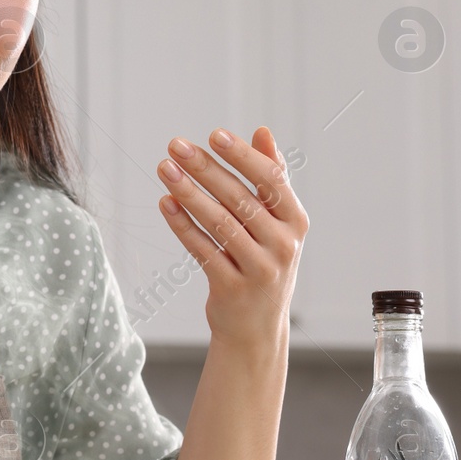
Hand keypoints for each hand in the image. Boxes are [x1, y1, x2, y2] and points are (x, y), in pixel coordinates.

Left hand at [155, 126, 308, 347]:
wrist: (256, 328)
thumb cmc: (263, 261)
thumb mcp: (277, 223)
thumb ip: (271, 178)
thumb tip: (262, 131)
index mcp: (296, 221)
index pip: (271, 180)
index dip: (242, 156)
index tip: (214, 135)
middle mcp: (284, 245)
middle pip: (240, 199)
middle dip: (205, 168)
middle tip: (176, 146)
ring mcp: (259, 269)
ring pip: (220, 223)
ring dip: (189, 193)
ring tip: (165, 169)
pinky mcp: (232, 288)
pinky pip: (203, 251)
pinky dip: (182, 226)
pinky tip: (165, 203)